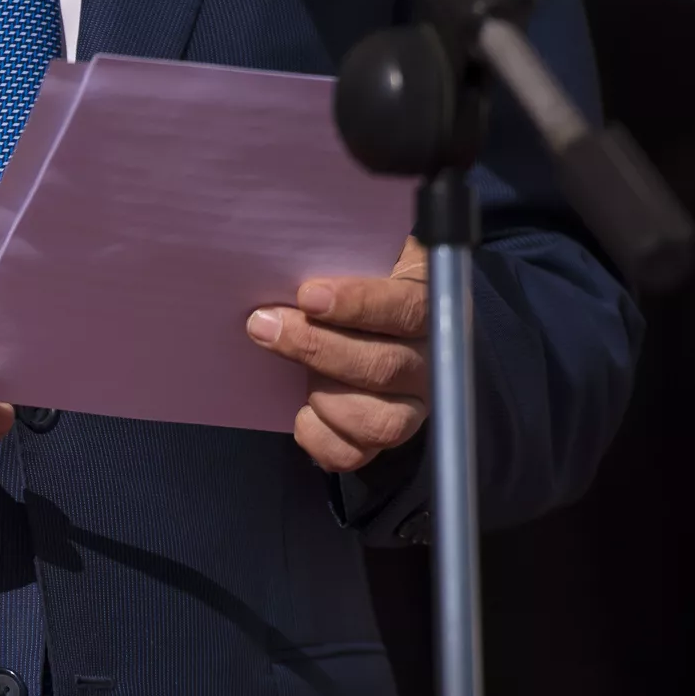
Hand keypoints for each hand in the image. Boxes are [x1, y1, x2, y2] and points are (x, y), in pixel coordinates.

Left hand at [247, 237, 429, 472]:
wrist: (379, 327)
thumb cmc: (366, 283)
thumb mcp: (367, 253)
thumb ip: (346, 249)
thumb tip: (298, 241)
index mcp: (431, 307)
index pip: (407, 309)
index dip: (359, 304)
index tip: (307, 294)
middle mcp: (431, 363)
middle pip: (383, 368)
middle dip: (315, 347)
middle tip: (264, 325)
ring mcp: (412, 407)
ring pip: (376, 421)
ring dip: (322, 397)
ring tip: (289, 373)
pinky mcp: (383, 437)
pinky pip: (354, 454)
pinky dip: (319, 437)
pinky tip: (301, 411)